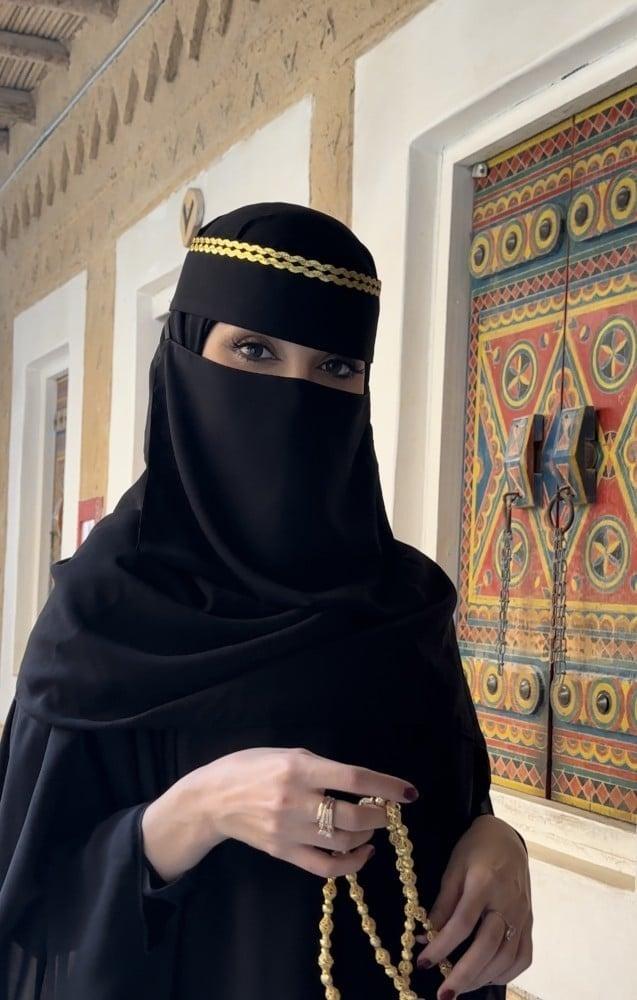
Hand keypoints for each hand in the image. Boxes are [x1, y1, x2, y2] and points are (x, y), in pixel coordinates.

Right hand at [190, 745, 418, 878]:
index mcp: (299, 768)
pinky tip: (362, 853)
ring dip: (366, 838)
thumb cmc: (251, 767)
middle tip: (387, 812)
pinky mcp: (283, 852)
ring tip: (369, 828)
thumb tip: (360, 784)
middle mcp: (296, 801)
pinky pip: (325, 867)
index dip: (386, 786)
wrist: (212, 799)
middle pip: (353, 818)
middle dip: (380, 817)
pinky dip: (351, 864)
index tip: (409, 792)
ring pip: (343, 844)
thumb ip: (322, 768)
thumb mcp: (287, 754)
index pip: (354, 779)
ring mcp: (289, 830)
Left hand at [415, 814, 531, 998]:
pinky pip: (524, 956)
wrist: (506, 837)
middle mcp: (507, 902)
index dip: (442, 946)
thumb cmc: (474, 849)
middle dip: (464, 974)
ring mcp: (523, 914)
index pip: (462, 923)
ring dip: (482, 978)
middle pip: (488, 946)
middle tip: (444, 994)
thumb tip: (426, 937)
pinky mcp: (530, 922)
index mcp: (484, 883)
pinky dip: (506, 973)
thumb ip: (443, 903)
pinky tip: (487, 977)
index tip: (423, 963)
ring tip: (460, 989)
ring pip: (507, 956)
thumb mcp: (453, 868)